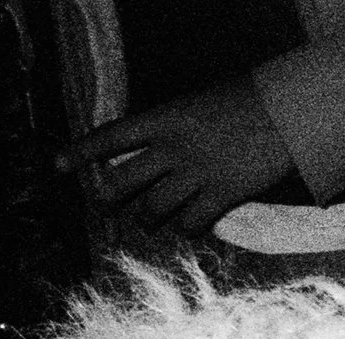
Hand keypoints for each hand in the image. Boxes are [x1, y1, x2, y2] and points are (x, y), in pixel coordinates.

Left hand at [59, 76, 297, 234]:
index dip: (81, 152)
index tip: (57, 166)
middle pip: (124, 181)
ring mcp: (197, 173)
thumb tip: (150, 156)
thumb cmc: (243, 101)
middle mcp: (173, 148)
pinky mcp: (222, 194)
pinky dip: (186, 229)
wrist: (287, 114)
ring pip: (153, 208)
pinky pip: (191, 222)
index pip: (110, 137)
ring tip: (146, 223)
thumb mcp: (195, 105)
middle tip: (105, 206)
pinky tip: (188, 229)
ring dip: (146, 219)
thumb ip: (170, 129)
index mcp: (163, 118)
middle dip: (109, 198)